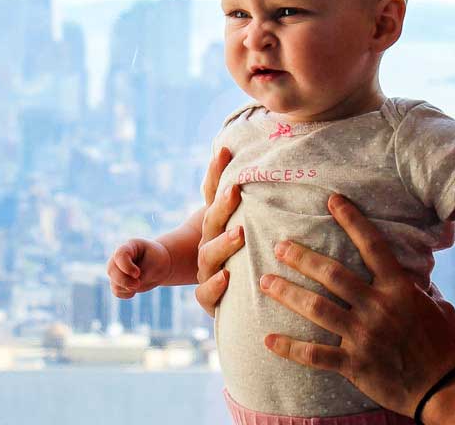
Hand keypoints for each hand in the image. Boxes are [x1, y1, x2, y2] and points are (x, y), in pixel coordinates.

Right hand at [107, 238, 172, 298]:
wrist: (159, 265)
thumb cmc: (157, 260)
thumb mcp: (154, 264)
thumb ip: (142, 275)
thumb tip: (129, 288)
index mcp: (128, 247)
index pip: (119, 255)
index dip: (126, 266)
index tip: (137, 273)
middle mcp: (118, 258)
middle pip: (112, 270)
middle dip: (125, 281)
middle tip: (138, 284)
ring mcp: (117, 270)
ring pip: (114, 283)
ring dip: (126, 288)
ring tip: (138, 284)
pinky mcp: (119, 282)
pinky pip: (117, 292)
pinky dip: (126, 294)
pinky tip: (134, 290)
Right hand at [194, 146, 244, 315]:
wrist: (238, 303)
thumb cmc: (250, 258)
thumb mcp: (250, 225)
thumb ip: (248, 197)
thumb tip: (245, 152)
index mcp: (217, 227)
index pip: (212, 196)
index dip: (215, 174)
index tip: (225, 152)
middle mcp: (209, 247)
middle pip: (211, 223)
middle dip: (222, 207)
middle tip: (235, 190)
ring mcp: (208, 273)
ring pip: (208, 257)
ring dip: (223, 244)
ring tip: (240, 234)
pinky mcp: (212, 302)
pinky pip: (204, 295)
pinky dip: (214, 286)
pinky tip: (227, 277)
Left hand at [260, 194, 454, 416]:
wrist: (443, 390)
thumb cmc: (441, 346)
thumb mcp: (436, 306)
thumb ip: (416, 286)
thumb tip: (407, 266)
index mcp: (398, 289)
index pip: (372, 246)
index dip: (352, 220)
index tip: (332, 200)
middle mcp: (378, 308)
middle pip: (332, 274)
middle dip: (302, 257)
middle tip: (279, 246)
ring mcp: (364, 336)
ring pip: (316, 307)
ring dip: (287, 292)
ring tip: (266, 281)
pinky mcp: (354, 364)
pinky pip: (314, 354)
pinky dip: (289, 347)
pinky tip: (268, 339)